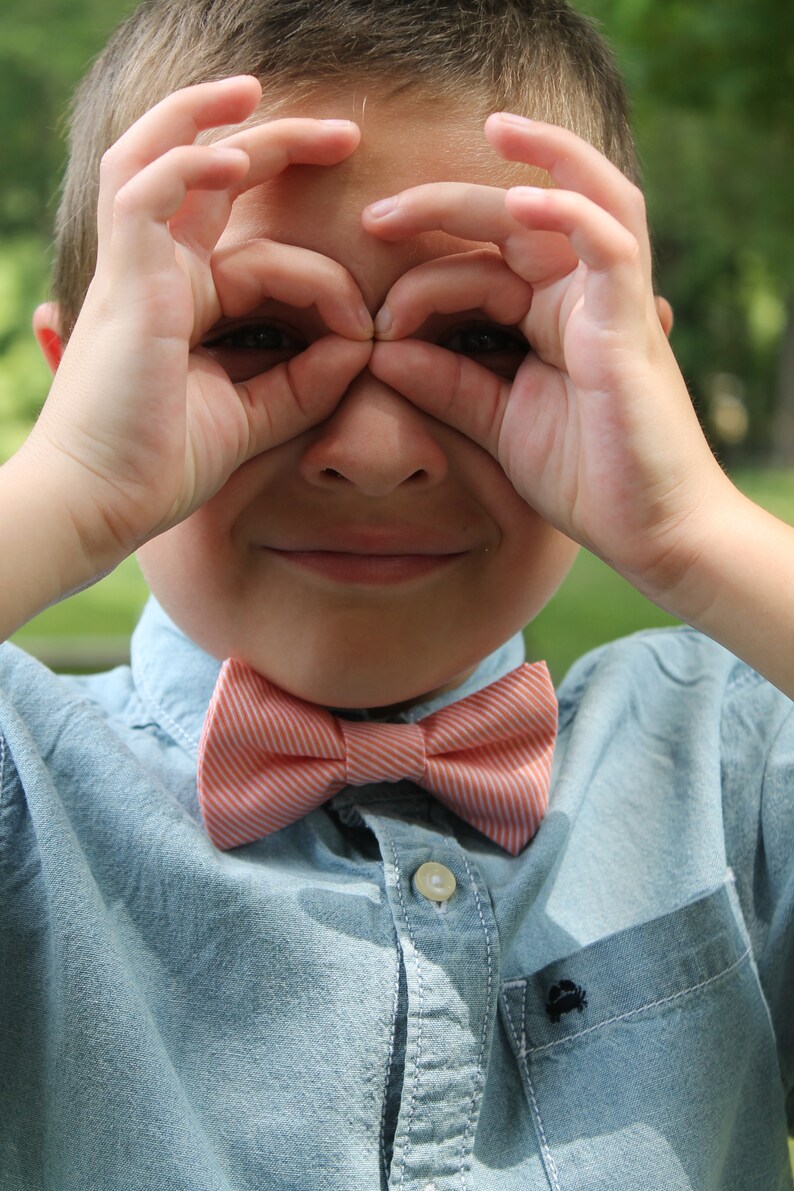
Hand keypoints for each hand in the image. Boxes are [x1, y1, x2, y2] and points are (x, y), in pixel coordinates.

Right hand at [26, 77, 371, 569]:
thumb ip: (307, 382)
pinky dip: (188, 164)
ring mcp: (135, 270)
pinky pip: (146, 193)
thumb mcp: (254, 418)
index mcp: (187, 304)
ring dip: (209, 120)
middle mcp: (157, 274)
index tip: (372, 331)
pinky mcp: (123, 279)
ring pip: (159, 159)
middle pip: (207, 179)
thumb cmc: (162, 465)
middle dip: (274, 143)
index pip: (260, 256)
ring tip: (258, 92)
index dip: (326, 282)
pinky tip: (236, 156)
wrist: (103, 504)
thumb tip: (364, 345)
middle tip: (345, 133)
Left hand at [363, 114, 731, 609]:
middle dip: (445, 204)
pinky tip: (523, 200)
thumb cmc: (586, 477)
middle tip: (377, 215)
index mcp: (548, 317)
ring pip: (580, 202)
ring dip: (541, 158)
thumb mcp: (497, 423)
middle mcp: (581, 297)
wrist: (650, 533)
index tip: (372, 324)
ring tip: (493, 127)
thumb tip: (379, 350)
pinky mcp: (630, 324)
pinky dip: (572, 213)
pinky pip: (611, 246)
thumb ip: (444, 383)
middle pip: (515, 220)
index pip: (479, 267)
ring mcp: (611, 304)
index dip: (421, 282)